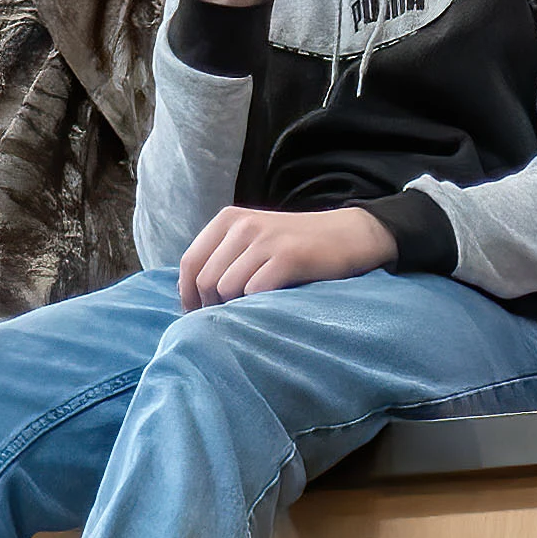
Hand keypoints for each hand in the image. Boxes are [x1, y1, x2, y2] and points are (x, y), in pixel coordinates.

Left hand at [177, 198, 388, 308]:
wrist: (347, 235)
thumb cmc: (296, 247)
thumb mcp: (253, 241)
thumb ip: (222, 259)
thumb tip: (190, 298)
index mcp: (228, 220)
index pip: (189, 263)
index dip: (189, 296)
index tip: (200, 314)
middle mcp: (243, 226)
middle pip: (205, 281)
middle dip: (214, 306)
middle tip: (233, 317)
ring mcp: (265, 240)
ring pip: (226, 289)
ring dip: (237, 307)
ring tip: (255, 309)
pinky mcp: (288, 257)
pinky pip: (254, 292)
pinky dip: (259, 306)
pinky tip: (273, 304)